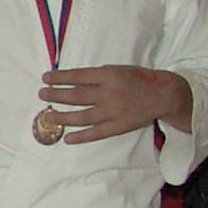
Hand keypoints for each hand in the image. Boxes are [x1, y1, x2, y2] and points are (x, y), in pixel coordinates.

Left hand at [41, 64, 190, 142]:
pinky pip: (97, 132)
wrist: (165, 94)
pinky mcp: (120, 125)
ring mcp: (114, 111)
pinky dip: (82, 136)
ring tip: (48, 116)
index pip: (78, 76)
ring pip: (83, 116)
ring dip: (63, 117)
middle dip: (56, 95)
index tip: (46, 78)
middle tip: (42, 95)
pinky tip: (67, 138)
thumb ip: (98, 75)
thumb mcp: (119, 70)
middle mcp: (110, 93)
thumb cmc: (139, 79)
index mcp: (110, 75)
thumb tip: (72, 80)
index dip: (60, 78)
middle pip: (77, 95)